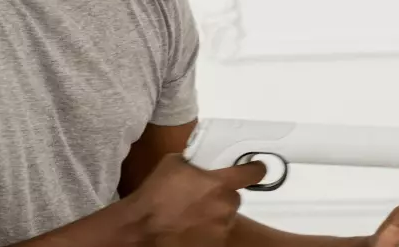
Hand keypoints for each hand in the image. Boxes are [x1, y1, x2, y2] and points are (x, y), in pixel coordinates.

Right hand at [126, 152, 266, 245]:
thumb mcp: (173, 163)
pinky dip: (207, 230)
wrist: (143, 227)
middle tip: (201, 196)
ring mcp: (221, 228)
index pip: (253, 173)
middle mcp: (225, 205)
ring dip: (214, 213)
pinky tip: (190, 226)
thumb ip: (194, 161)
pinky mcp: (215, 244)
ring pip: (225, 216)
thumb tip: (200, 161)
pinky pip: (216, 232)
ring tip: (192, 213)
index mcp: (219, 182)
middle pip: (234, 196)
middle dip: (221, 195)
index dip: (255, 169)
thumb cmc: (155, 194)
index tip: (255, 168)